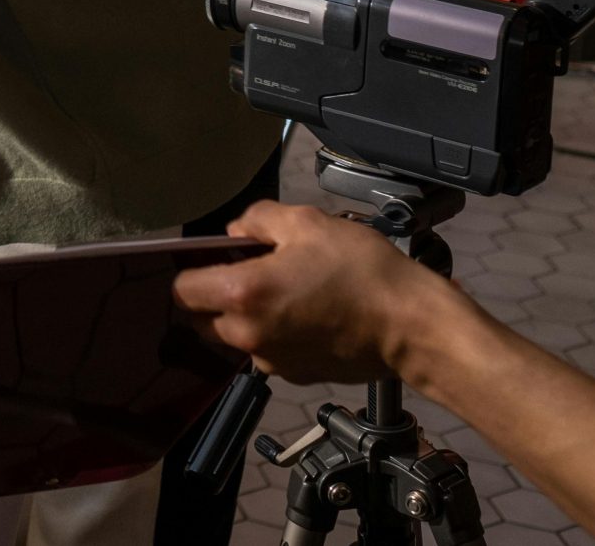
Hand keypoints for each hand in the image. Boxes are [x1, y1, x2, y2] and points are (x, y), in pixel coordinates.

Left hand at [173, 201, 441, 383]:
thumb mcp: (307, 223)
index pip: (182, 291)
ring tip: (285, 291)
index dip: (193, 271)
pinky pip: (268, 352)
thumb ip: (258, 220)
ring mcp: (272, 361)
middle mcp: (247, 335)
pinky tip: (307, 314)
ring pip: (236, 338)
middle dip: (216, 297)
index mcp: (241, 294)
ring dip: (246, 317)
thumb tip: (236, 233)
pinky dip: (275, 335)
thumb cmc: (361, 271)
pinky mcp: (297, 376)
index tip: (216, 259)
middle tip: (251, 271)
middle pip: (203, 319)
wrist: (412, 326)